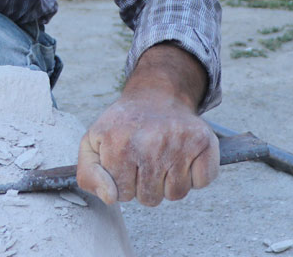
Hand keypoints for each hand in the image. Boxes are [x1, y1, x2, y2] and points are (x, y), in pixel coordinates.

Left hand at [76, 43, 217, 205]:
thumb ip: (88, 175)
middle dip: (146, 185)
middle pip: (150, 198)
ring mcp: (179, 141)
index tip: (124, 162)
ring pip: (176, 194)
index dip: (123, 183)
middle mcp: (150, 141)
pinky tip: (183, 156)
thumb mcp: (92, 143)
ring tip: (163, 157)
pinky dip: (195, 175)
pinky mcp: (204, 141)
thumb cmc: (124, 124)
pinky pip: (202, 182)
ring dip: (169, 182)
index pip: (121, 194)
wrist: (157, 94)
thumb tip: (110, 197)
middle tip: (145, 158)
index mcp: (118, 142)